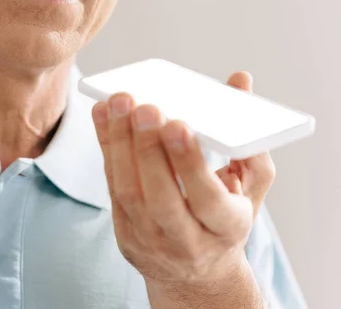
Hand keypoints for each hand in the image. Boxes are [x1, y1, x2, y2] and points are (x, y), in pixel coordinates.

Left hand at [91, 71, 274, 305]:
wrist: (196, 274)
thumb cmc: (225, 219)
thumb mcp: (250, 186)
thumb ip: (247, 134)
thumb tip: (239, 80)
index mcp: (227, 228)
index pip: (208, 199)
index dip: (191, 163)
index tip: (178, 125)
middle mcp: (188, 241)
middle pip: (161, 197)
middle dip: (149, 149)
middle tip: (144, 106)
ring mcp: (151, 241)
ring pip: (129, 193)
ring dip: (120, 144)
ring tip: (118, 103)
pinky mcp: (125, 235)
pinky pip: (112, 188)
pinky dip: (107, 149)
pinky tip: (104, 116)